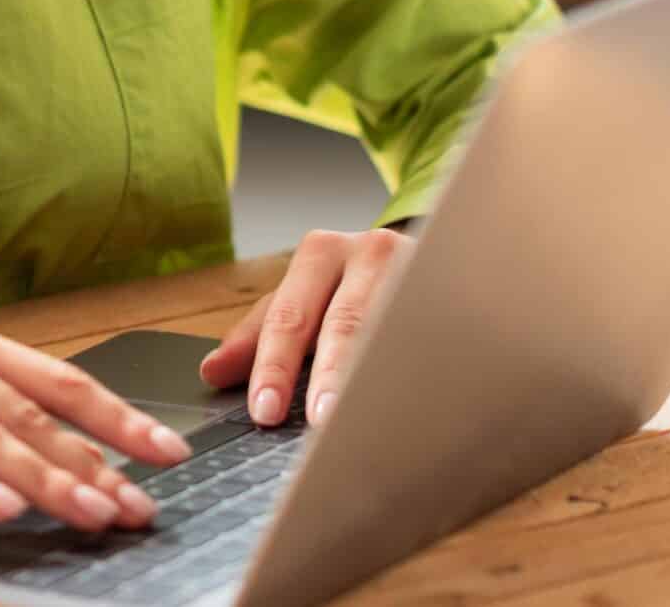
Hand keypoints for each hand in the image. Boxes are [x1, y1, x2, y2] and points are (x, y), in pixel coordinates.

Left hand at [196, 226, 415, 428]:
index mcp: (323, 252)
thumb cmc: (354, 283)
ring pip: (395, 331)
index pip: (289, 316)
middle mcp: (370, 251)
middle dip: (329, 376)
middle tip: (318, 422)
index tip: (264, 411)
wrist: (435, 247)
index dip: (274, 366)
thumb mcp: (304, 298)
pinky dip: (422, 376)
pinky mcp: (457, 293)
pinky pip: (437, 339)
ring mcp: (420, 269)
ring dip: (377, 379)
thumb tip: (211, 372)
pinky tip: (413, 410)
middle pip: (345, 323)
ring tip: (363, 421)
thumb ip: (259, 333)